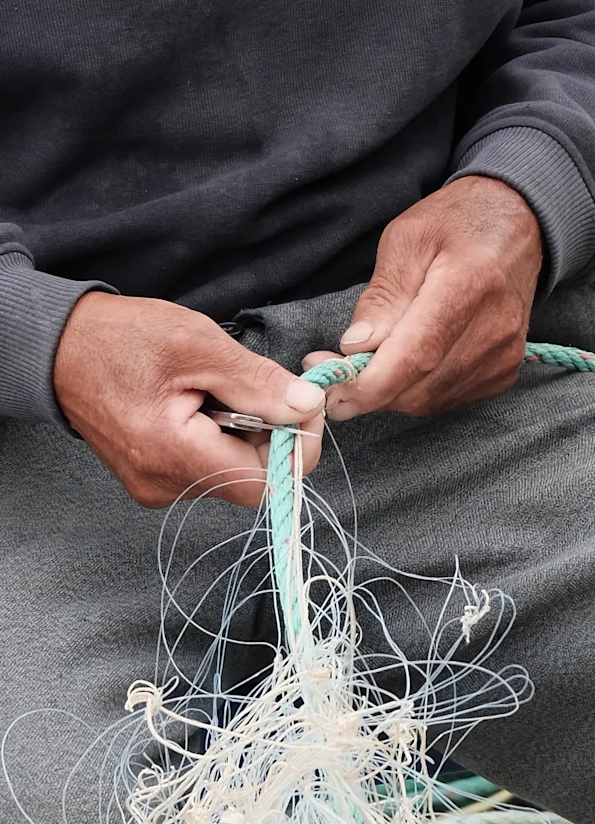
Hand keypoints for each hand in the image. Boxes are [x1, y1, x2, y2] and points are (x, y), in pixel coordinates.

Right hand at [53, 292, 325, 509]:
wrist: (58, 346)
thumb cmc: (120, 338)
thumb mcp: (197, 344)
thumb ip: (256, 382)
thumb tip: (308, 405)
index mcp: (172, 455)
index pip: (265, 483)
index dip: (296, 448)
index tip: (304, 404)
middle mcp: (163, 484)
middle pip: (251, 479)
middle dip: (272, 434)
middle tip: (266, 385)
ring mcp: (156, 485)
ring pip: (231, 471)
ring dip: (247, 432)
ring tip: (223, 387)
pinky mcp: (153, 476)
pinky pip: (207, 465)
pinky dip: (222, 435)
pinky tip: (205, 401)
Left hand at [307, 178, 542, 421]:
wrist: (518, 224)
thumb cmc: (457, 222)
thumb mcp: (406, 239)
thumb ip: (382, 296)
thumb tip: (356, 346)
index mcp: (469, 285)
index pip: (418, 355)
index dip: (371, 384)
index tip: (331, 391)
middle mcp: (495, 329)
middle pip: (420, 387)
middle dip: (369, 390)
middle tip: (333, 373)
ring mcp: (505, 355)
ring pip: (430, 401)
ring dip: (390, 393)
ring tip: (367, 363)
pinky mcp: (505, 371)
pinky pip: (448, 399)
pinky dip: (417, 391)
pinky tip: (405, 364)